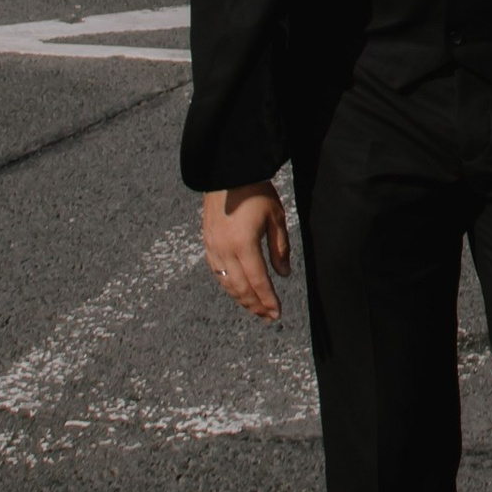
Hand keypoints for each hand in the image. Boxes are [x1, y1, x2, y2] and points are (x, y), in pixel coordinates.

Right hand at [202, 182, 290, 321]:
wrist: (227, 174)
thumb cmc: (255, 192)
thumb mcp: (275, 217)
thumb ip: (280, 248)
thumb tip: (283, 274)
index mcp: (243, 245)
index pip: (258, 282)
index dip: (268, 300)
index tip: (277, 313)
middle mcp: (225, 251)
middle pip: (241, 288)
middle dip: (256, 305)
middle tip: (269, 317)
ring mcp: (213, 249)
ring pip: (228, 284)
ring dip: (242, 299)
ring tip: (256, 309)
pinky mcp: (208, 244)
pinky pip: (218, 273)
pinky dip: (230, 286)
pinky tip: (239, 291)